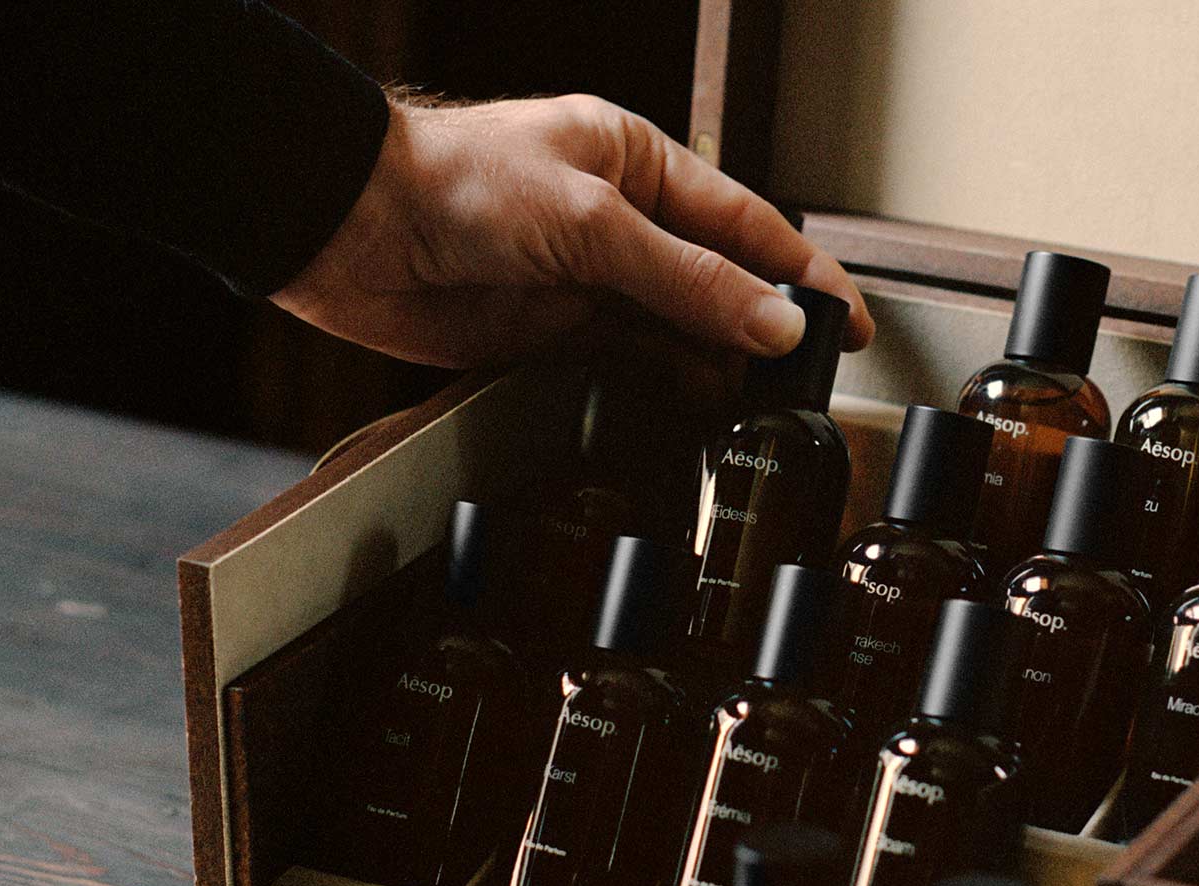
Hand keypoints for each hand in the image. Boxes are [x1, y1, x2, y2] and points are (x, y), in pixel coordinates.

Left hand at [273, 92, 872, 368]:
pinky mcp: (547, 332)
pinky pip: (626, 363)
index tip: (847, 325)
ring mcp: (584, 279)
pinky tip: (699, 409)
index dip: (801, 277)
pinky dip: (665, 386)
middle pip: (717, 281)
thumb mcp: (590, 225)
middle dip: (764, 330)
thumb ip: (686, 280)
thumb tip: (768, 323)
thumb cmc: (456, 185)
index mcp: (638, 162)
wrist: (351, 228)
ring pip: (675, 330)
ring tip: (765, 409)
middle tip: (812, 383)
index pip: (746, 224)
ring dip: (718, 366)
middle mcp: (617, 220)